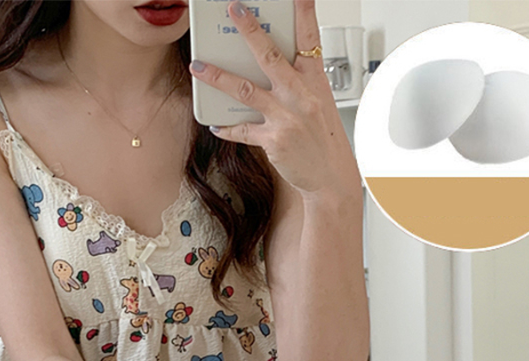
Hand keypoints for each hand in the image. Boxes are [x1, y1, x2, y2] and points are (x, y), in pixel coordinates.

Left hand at [189, 0, 344, 195]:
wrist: (331, 177)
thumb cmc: (324, 140)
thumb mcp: (319, 104)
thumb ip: (298, 83)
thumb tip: (268, 68)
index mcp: (315, 82)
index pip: (310, 38)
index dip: (304, 12)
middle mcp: (300, 96)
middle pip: (270, 56)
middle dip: (250, 31)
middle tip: (234, 9)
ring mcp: (286, 117)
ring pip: (246, 89)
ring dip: (218, 77)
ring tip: (198, 66)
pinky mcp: (273, 140)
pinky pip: (243, 130)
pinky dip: (227, 128)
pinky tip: (216, 125)